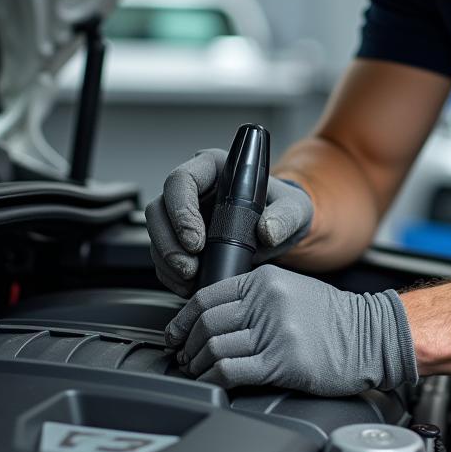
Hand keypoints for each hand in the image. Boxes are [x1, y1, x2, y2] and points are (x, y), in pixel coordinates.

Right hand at [145, 149, 313, 296]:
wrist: (281, 233)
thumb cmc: (284, 210)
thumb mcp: (294, 210)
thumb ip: (285, 217)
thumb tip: (267, 230)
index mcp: (214, 168)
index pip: (182, 180)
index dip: (181, 210)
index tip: (196, 240)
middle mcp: (193, 188)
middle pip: (159, 208)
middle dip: (169, 241)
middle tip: (189, 266)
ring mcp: (182, 214)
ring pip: (155, 233)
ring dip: (168, 259)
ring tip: (190, 277)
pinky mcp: (179, 238)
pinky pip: (162, 255)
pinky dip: (170, 273)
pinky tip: (188, 283)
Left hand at [164, 265, 418, 395]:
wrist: (371, 336)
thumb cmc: (334, 317)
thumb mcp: (290, 289)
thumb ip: (253, 296)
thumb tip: (211, 317)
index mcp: (265, 281)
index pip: (207, 297)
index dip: (183, 320)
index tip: (177, 333)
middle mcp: (267, 302)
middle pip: (206, 323)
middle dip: (186, 344)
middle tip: (184, 356)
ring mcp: (274, 332)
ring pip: (214, 347)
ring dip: (198, 364)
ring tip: (198, 371)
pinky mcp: (282, 362)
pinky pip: (231, 370)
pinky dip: (214, 378)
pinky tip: (214, 382)